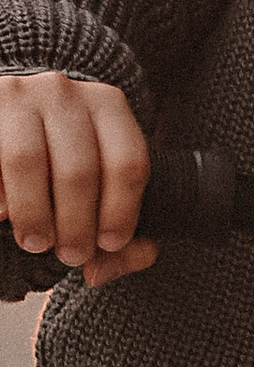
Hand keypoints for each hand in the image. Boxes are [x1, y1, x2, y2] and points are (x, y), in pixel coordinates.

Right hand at [0, 72, 156, 287]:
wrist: (14, 113)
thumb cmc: (64, 155)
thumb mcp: (101, 175)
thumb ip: (118, 229)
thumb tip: (98, 273)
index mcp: (107, 105)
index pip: (127, 162)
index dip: (121, 211)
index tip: (109, 244)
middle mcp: (64, 93)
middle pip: (78, 168)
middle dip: (77, 224)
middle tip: (72, 255)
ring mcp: (19, 97)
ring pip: (27, 162)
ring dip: (34, 213)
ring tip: (37, 242)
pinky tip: (2, 214)